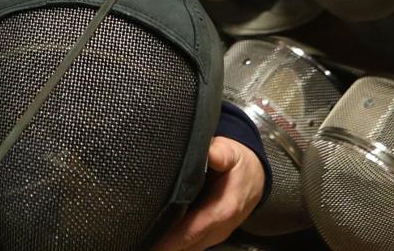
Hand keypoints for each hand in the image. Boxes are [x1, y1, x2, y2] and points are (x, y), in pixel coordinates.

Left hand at [150, 136, 265, 250]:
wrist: (256, 177)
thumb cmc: (239, 164)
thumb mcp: (232, 152)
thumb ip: (221, 153)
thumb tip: (211, 153)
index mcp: (223, 209)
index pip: (193, 230)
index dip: (170, 239)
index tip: (151, 242)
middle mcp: (219, 227)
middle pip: (187, 245)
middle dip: (162, 245)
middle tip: (137, 240)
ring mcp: (215, 234)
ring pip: (188, 248)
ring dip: (166, 246)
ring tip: (142, 241)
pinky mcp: (210, 235)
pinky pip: (191, 244)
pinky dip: (174, 244)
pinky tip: (157, 239)